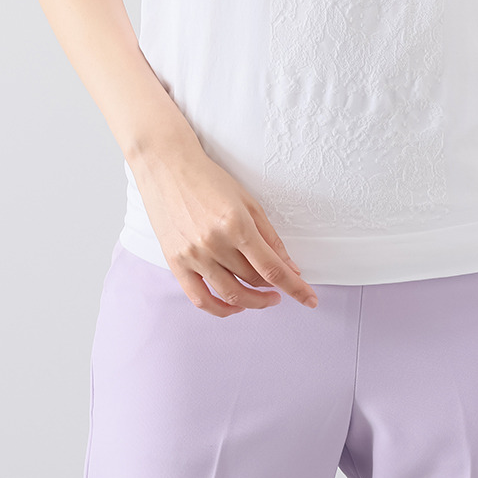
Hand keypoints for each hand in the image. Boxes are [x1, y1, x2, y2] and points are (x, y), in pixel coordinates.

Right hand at [131, 138, 319, 316]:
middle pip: (253, 280)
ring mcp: (193, 256)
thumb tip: (289, 266)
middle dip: (274, 288)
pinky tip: (234, 306)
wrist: (167, 168)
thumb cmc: (208, 179)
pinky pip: (200, 299)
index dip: (295, 288)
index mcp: (237, 224)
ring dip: (253, 303)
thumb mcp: (248, 201)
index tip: (309, 299)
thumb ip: (269, 236)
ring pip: (230, 295)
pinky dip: (220, 309)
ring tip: (264, 298)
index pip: (272, 268)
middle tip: (284, 288)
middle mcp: (214, 243)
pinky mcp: (176, 263)